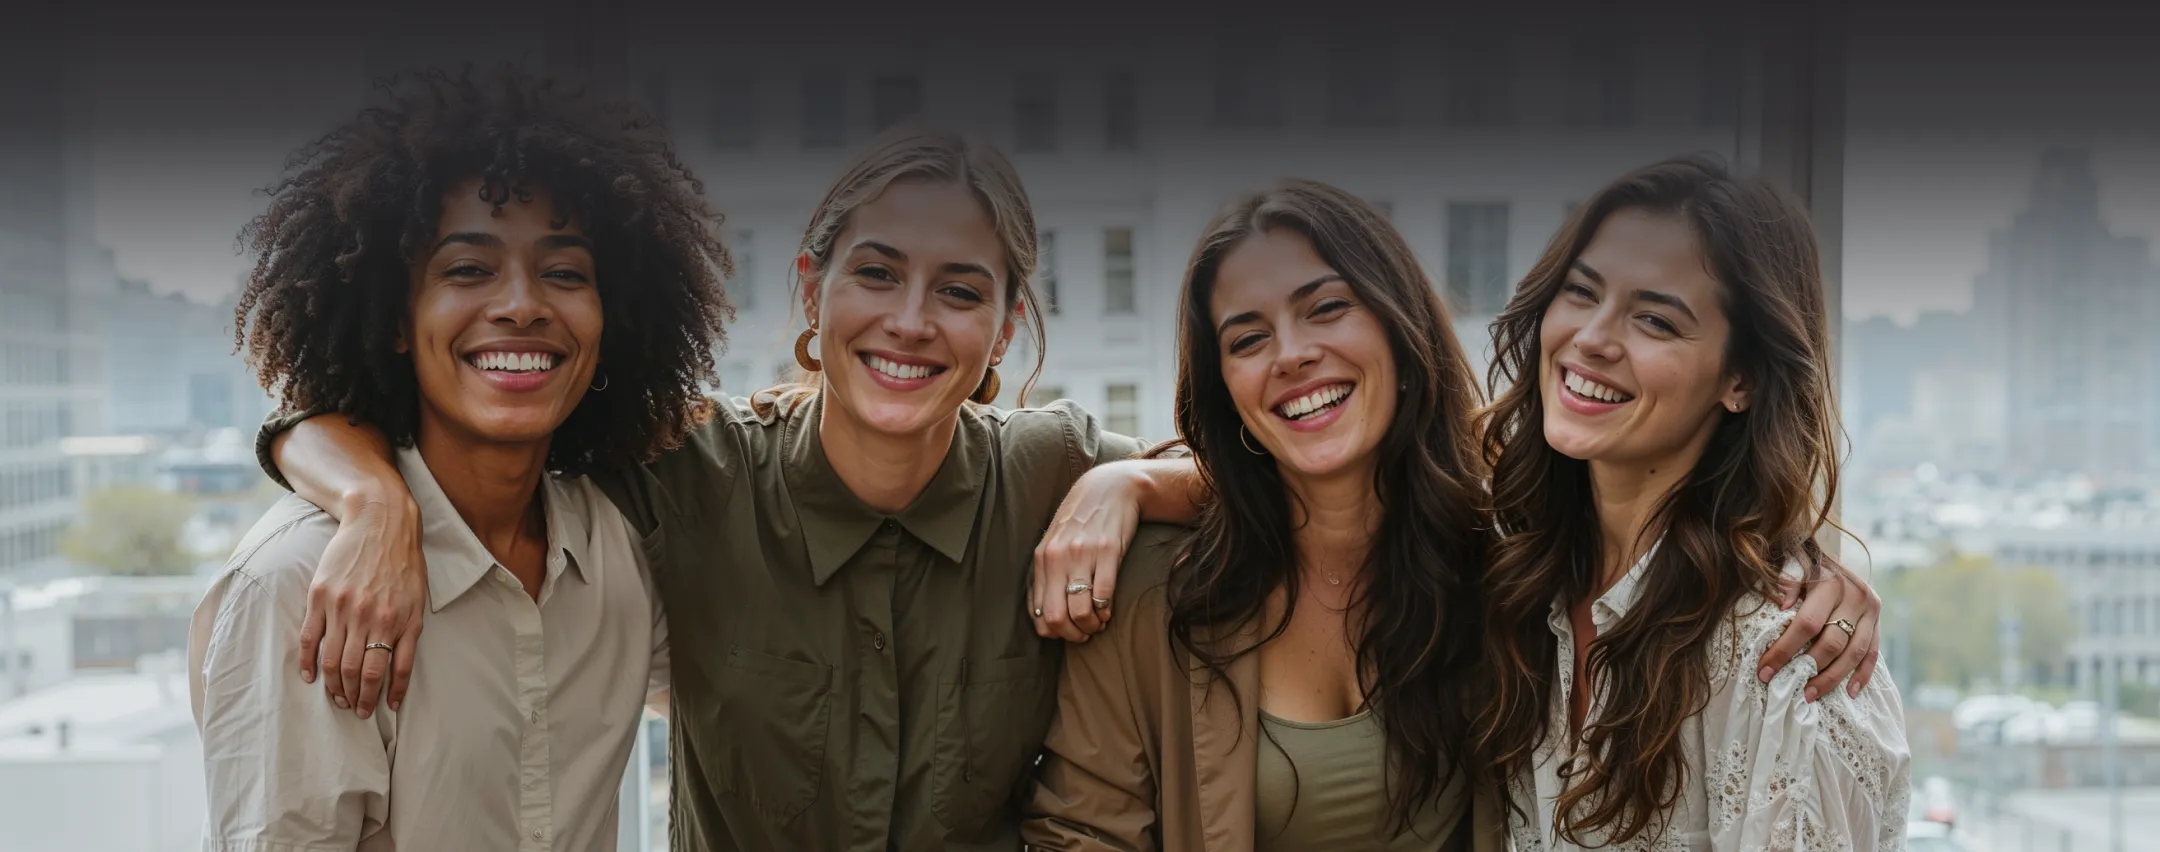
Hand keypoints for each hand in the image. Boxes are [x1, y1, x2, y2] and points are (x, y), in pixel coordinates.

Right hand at [300, 495, 428, 718]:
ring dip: (333, 685)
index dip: (374, 697)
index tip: (372, 711)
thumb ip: (407, 646)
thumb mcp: (417, 606)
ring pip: (331, 659)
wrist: (380, 524)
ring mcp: (340, 606)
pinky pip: (309, 637)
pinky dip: (308, 661)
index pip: (380, 672)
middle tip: (353, 708)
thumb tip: (398, 688)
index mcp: (394, 620)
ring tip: (337, 698)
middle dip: (353, 696)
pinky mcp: (320, 595)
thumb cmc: (404, 567)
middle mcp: (366, 616)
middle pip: (354, 670)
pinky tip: (311, 676)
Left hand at [1031, 466, 1145, 642]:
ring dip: (1092, 626)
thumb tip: (1043, 617)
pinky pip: (1103, 594)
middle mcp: (1058, 558)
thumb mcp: (1055, 544)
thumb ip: (1047, 576)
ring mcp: (1082, 554)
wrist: (1110, 488)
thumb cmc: (1081, 521)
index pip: (1038, 613)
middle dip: (1072, 635)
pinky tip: (1108, 608)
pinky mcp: (1108, 551)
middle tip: (1085, 634)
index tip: (1069, 630)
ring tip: (1099, 622)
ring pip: (1080, 611)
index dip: (1055, 632)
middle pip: (1056, 617)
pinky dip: (1106, 610)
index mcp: (1041, 560)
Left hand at [1759, 559, 1881, 700]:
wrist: (1833, 558)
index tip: (1765, 670)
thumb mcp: (1791, 567)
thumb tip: (1781, 608)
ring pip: (1854, 653)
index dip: (1785, 650)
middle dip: (1808, 669)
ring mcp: (1871, 611)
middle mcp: (1855, 597)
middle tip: (1788, 688)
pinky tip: (1850, 691)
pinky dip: (1863, 674)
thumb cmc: (1804, 567)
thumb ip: (1785, 583)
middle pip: (1832, 642)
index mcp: (1831, 583)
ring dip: (1832, 678)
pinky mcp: (1878, 621)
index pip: (1806, 624)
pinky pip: (1873, 653)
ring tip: (1810, 695)